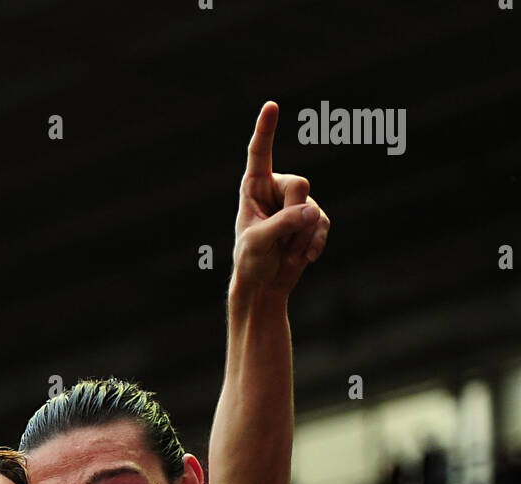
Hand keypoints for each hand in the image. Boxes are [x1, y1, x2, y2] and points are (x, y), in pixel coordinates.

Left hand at [232, 100, 329, 296]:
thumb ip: (282, 224)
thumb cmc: (251, 261)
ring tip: (285, 251)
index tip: (271, 105)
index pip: (259, 153)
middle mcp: (277, 188)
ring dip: (301, 236)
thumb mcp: (258, 243)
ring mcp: (297, 203)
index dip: (266, 130)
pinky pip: (322, 224)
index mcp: (254, 186)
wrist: (264, 286)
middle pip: (300, 185)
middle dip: (293, 215)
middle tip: (279, 239)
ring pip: (313, 208)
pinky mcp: (312, 220)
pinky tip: (303, 258)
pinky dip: (314, 243)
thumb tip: (312, 212)